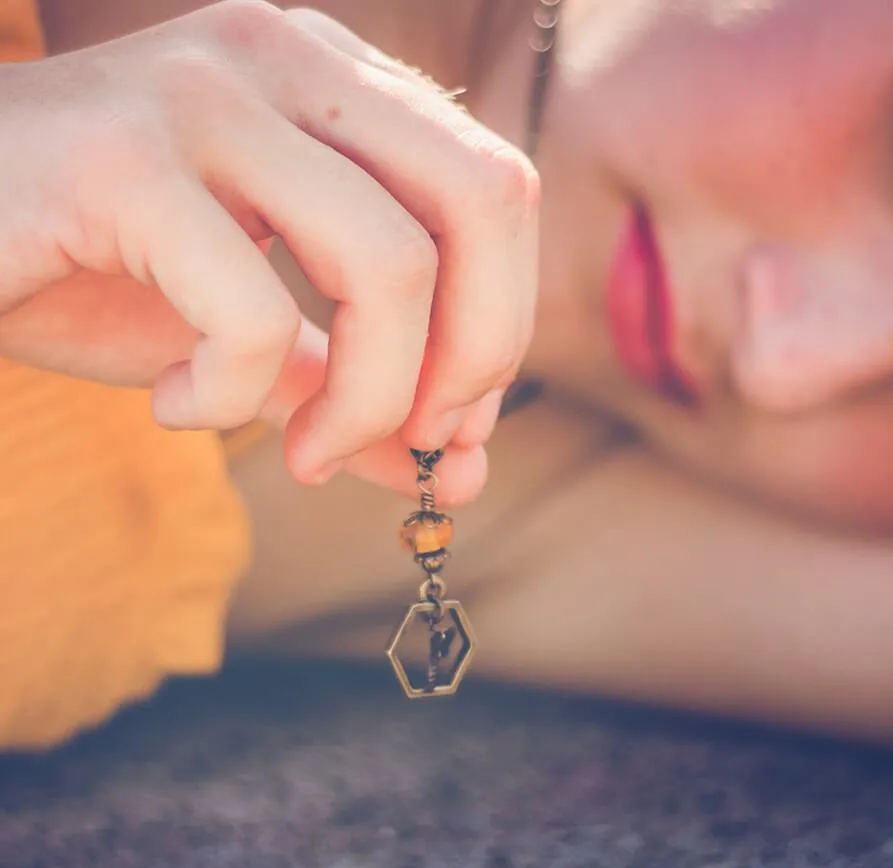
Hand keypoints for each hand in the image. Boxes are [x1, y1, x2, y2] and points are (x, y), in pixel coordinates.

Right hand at [0, 1, 538, 500]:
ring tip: (304, 454)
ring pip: (388, 265)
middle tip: (419, 443)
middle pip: (485, 202)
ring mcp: (206, 96)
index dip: (500, 327)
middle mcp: (286, 61)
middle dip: (476, 356)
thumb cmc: (89, 269)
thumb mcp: (251, 335)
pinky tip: (177, 408)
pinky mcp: (120, 159)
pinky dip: (229, 400)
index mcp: (334, 87)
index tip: (451, 428)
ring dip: (368, 401)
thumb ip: (352, 392)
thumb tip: (458, 479)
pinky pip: (250, 314)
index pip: (497, 194)